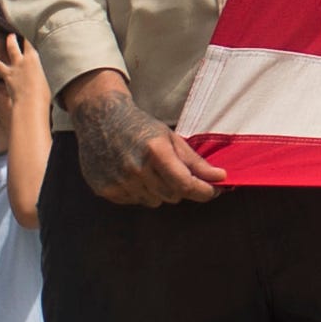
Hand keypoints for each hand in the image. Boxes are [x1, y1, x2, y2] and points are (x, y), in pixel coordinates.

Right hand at [63, 72, 224, 205]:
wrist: (100, 119)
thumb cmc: (140, 126)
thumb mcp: (170, 138)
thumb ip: (195, 161)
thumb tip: (221, 177)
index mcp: (155, 152)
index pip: (185, 184)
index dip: (204, 192)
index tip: (214, 191)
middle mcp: (136, 169)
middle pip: (173, 196)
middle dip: (180, 187)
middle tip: (174, 171)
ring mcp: (119, 181)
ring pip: (154, 202)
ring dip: (159, 191)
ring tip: (150, 170)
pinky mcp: (105, 190)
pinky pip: (135, 202)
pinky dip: (140, 192)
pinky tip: (133, 174)